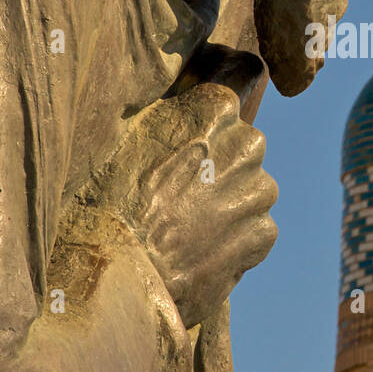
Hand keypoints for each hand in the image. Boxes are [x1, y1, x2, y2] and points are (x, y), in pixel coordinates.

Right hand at [85, 81, 277, 328]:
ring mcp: (258, 190)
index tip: (183, 154)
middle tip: (184, 195)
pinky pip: (256, 229)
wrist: (120, 268)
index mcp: (214, 109)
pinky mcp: (262, 233)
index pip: (224, 107)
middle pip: (244, 148)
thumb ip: (165, 115)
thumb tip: (174, 104)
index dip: (202, 132)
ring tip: (189, 228)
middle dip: (223, 167)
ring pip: (253, 190)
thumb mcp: (126, 136)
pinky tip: (200, 250)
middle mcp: (245, 144)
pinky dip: (235, 241)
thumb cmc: (110, 200)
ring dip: (231, 205)